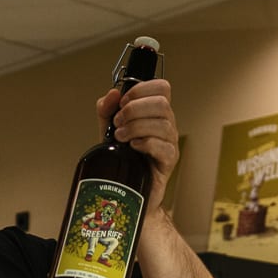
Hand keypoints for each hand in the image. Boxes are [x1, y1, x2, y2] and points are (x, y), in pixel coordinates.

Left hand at [97, 79, 178, 203]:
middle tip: (118, 123)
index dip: (141, 90)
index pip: (162, 87)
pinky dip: (145, 143)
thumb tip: (112, 94)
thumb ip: (106, 110)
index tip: (122, 102)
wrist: (125, 189)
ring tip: (120, 137)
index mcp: (155, 113)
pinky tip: (132, 148)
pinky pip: (164, 147)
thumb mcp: (108, 129)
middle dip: (134, 109)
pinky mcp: (169, 161)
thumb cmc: (122, 159)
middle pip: (162, 103)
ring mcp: (170, 143)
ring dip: (136, 127)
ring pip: (162, 123)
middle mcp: (166, 125)